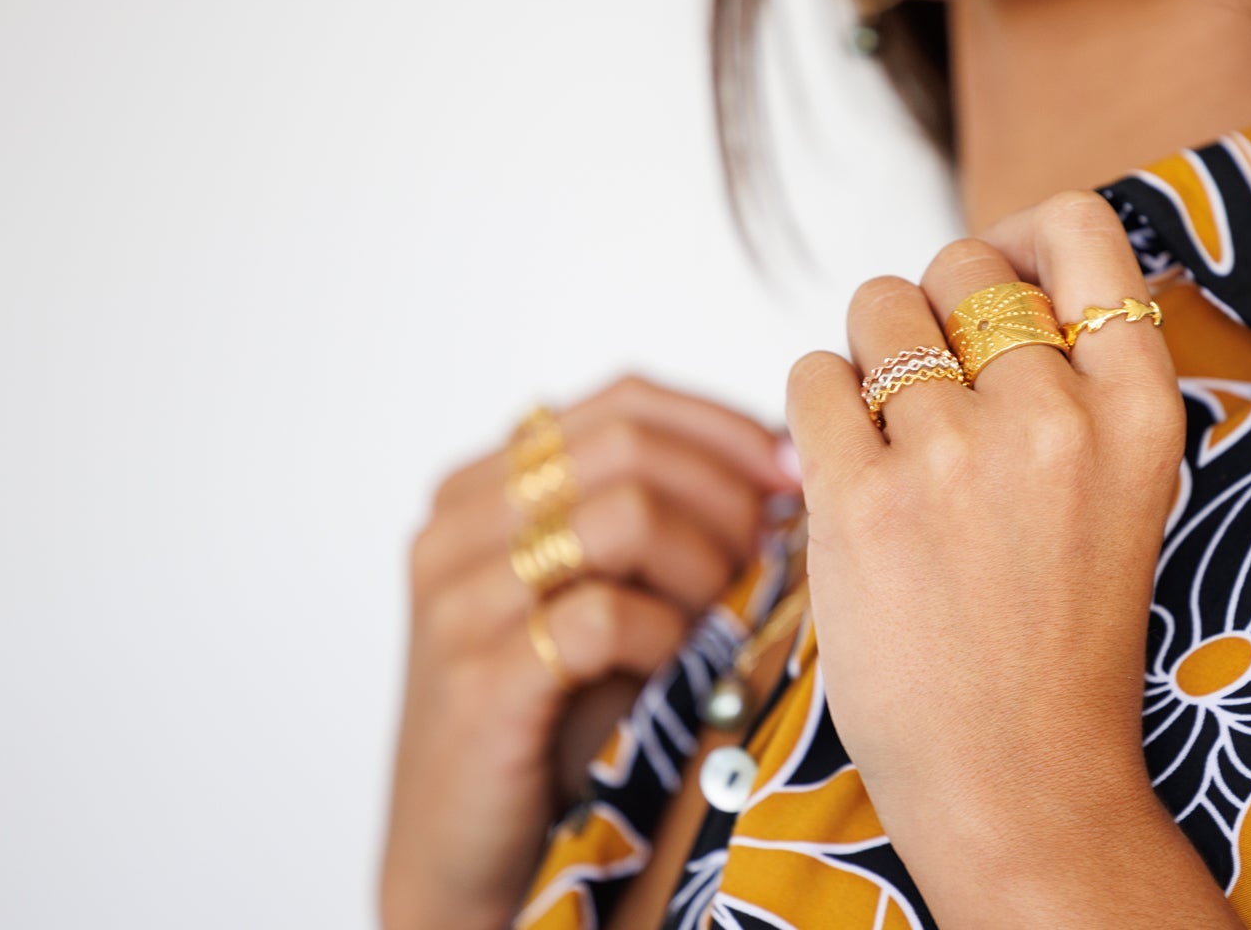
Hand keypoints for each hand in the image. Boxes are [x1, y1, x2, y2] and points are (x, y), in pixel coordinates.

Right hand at [381, 375, 797, 929]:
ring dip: (704, 563)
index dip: (724, 427)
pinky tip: (674, 664)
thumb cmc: (558, 719)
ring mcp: (456, 597)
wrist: (467, 849)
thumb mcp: (608, 596)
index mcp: (485, 484)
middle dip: (727, 494)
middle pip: (628, 445)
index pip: (624, 400)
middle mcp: (457, 524)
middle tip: (770, 552)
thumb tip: (788, 463)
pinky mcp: (476, 674)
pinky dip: (665, 634)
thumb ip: (659, 523)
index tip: (793, 474)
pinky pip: (603, 614)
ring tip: (721, 614)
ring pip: (623, 516)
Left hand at [786, 192, 1219, 924]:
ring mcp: (955, 457)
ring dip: (870, 355)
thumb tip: (997, 263)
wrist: (1017, 778)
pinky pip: (811, 375)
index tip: (1000, 277)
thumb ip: (1080, 381)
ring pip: (877, 308)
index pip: (1082, 229)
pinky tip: (847, 469)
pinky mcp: (862, 501)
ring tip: (891, 438)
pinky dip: (818, 405)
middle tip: (934, 393)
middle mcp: (1056, 418)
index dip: (1023, 233)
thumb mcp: (1124, 492)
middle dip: (934, 312)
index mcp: (1140, 412)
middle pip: (961, 266)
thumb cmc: (1058, 634)